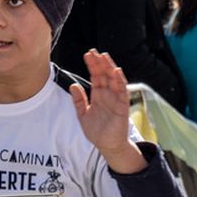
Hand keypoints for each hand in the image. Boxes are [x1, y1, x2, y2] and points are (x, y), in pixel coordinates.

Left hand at [69, 50, 144, 170]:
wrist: (107, 145)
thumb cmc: (97, 131)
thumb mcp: (83, 114)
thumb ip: (79, 100)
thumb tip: (73, 85)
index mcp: (98, 95)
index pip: (95, 76)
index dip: (92, 65)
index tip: (87, 55)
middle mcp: (107, 94)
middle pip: (104, 75)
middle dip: (99, 63)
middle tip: (94, 52)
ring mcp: (116, 99)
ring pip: (114, 79)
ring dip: (110, 68)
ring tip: (104, 57)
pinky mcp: (122, 106)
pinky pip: (122, 91)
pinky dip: (120, 81)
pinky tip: (116, 71)